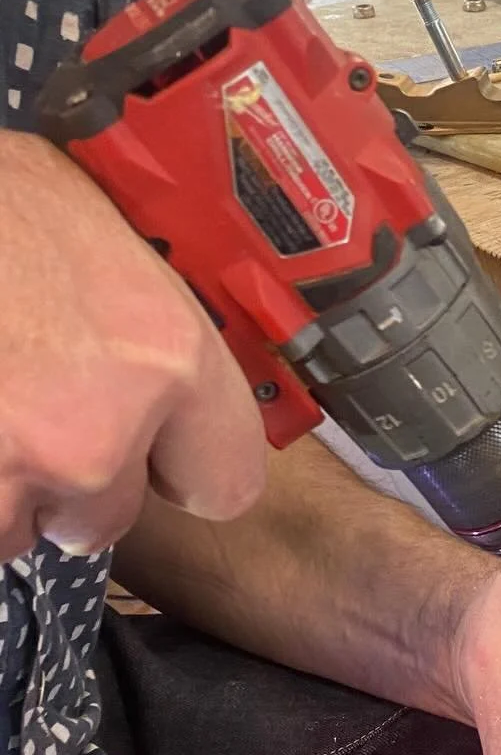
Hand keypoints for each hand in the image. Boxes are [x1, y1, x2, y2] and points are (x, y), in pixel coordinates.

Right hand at [0, 132, 268, 560]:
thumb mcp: (94, 224)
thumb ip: (140, 316)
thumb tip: (158, 354)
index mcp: (166, 354)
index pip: (225, 481)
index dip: (184, 467)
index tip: (157, 452)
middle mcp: (100, 432)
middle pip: (106, 517)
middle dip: (70, 478)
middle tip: (27, 406)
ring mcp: (12, 475)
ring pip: (18, 530)